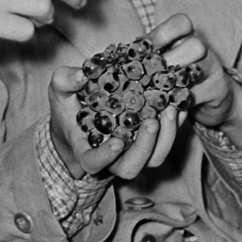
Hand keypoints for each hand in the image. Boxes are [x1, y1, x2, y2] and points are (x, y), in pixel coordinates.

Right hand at [46, 13, 207, 178]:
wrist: (82, 114)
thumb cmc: (68, 107)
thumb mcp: (60, 91)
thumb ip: (65, 81)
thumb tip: (82, 75)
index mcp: (87, 150)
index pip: (94, 163)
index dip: (106, 157)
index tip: (117, 141)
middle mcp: (113, 158)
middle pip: (132, 167)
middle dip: (145, 146)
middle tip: (152, 120)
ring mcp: (134, 151)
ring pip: (155, 158)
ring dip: (166, 137)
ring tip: (170, 109)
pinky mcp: (151, 140)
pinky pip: (168, 140)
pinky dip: (177, 124)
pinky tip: (181, 102)